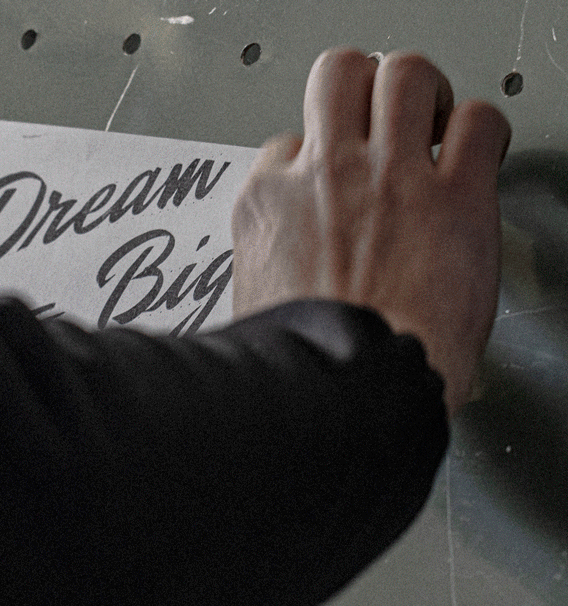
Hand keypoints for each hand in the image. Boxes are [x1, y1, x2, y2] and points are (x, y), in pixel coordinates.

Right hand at [231, 48, 510, 413]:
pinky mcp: (455, 200)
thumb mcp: (248, 319)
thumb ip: (266, 280)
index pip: (285, 148)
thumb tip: (272, 295)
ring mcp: (390, 181)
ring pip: (404, 74)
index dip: (313, 163)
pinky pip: (480, 123)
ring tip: (433, 127)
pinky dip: (483, 134)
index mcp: (267, 210)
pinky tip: (477, 159)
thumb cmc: (297, 382)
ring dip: (423, 95)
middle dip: (365, 92)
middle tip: (383, 125)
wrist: (340, 405)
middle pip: (340, 76)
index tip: (330, 186)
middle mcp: (325, 178)